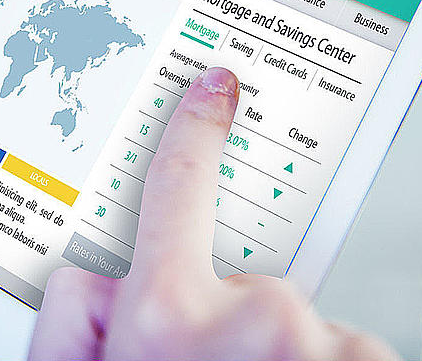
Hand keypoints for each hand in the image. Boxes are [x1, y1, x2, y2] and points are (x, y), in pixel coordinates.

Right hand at [30, 67, 397, 360]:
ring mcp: (321, 349)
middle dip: (230, 328)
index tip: (217, 88)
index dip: (193, 129)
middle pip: (245, 285)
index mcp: (166, 316)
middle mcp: (254, 322)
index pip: (177, 186)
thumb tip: (98, 271)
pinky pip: (349, 357)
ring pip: (302, 331)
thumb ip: (72, 318)